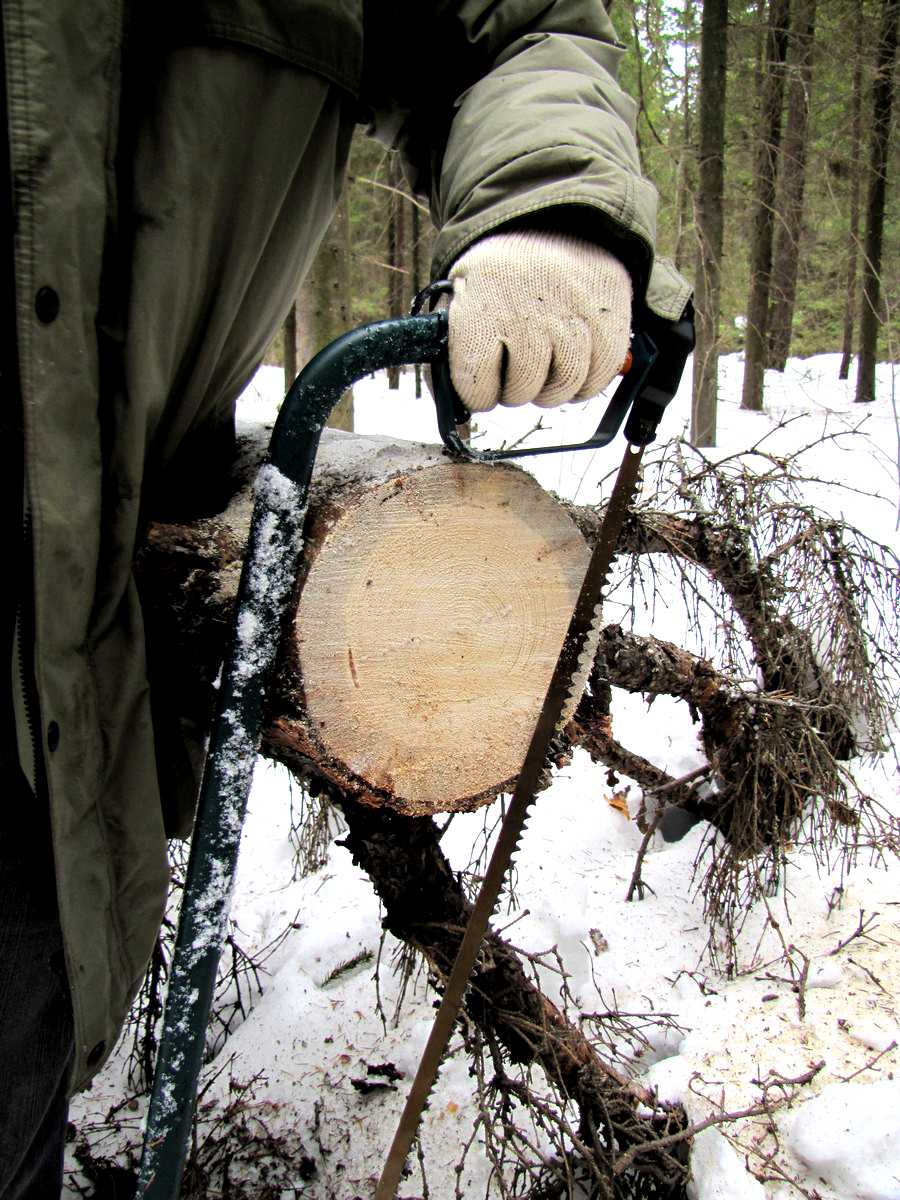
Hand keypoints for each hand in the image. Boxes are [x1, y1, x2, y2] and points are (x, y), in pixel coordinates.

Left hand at [447, 231, 631, 412]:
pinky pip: (599, 377)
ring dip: (550, 391)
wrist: (549, 223)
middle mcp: (528, 310)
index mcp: (481, 304)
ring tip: (544, 372)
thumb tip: (453, 406)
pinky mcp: (609, 317)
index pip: (477, 382)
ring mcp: (573, 314)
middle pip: (521, 389)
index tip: (481, 386)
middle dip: (514, 392)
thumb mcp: (461, 298)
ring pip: (562, 388)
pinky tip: (572, 369)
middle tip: (516, 376)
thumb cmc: (498, 277)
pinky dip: (585, 384)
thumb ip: (451, 350)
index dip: (478, 394)